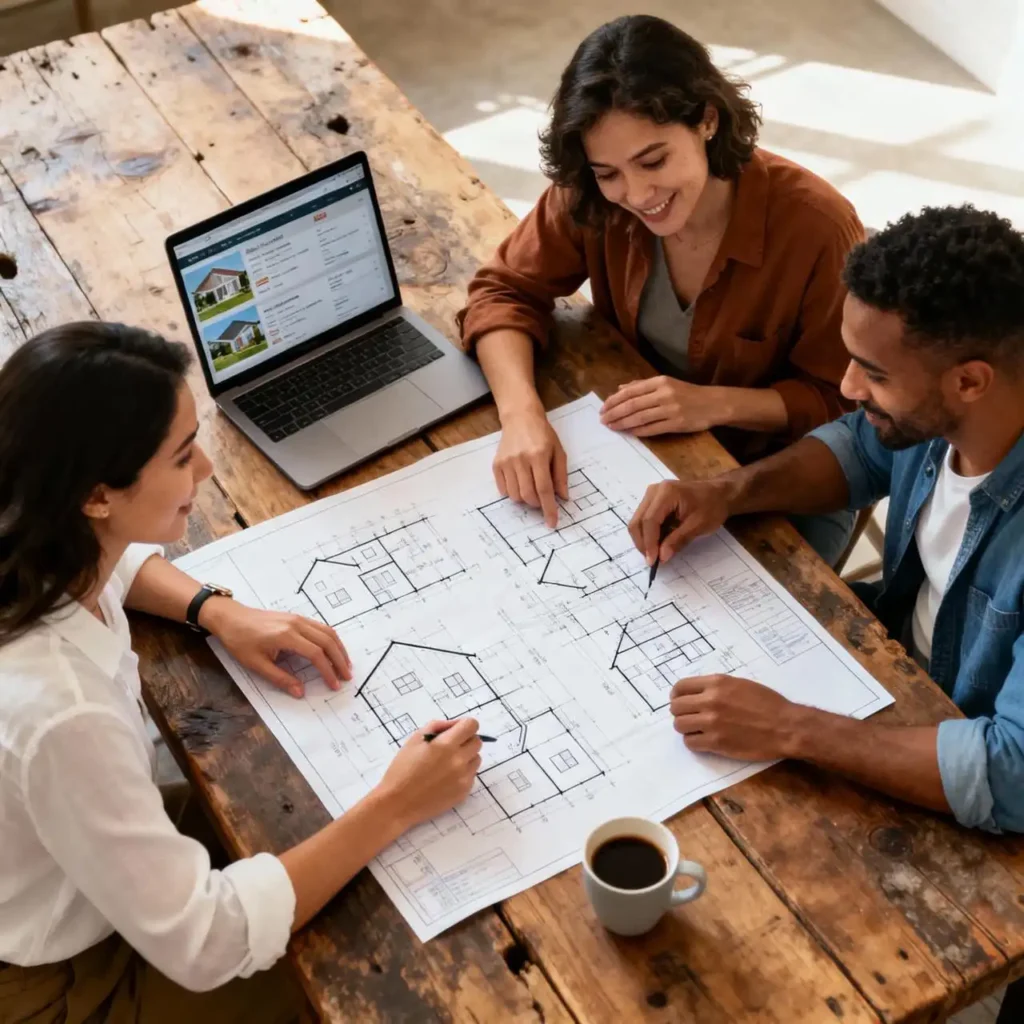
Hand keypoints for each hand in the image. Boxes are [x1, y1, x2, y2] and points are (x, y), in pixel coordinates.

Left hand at [200, 599, 351, 697]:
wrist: (230, 618)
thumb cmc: (240, 641)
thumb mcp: (256, 664)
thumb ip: (280, 678)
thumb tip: (300, 692)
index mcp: (286, 636)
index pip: (316, 654)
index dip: (327, 671)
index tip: (334, 684)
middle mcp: (296, 624)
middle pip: (327, 641)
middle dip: (339, 660)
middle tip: (346, 677)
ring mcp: (298, 618)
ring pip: (327, 631)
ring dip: (339, 648)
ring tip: (345, 665)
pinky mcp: (296, 617)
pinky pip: (321, 627)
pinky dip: (331, 639)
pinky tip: (333, 650)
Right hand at [376, 719, 482, 829]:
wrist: (397, 804)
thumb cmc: (402, 769)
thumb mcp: (415, 739)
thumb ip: (437, 726)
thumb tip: (455, 725)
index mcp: (446, 744)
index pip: (472, 725)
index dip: (464, 726)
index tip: (455, 732)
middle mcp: (459, 760)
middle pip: (477, 742)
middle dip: (466, 741)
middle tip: (449, 748)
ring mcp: (464, 778)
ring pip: (476, 759)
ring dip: (466, 757)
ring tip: (446, 764)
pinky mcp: (464, 792)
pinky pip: (472, 776)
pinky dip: (463, 774)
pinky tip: (445, 779)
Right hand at [493, 407, 568, 527]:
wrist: (520, 418)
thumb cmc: (543, 434)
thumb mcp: (558, 451)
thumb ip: (561, 475)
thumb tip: (563, 497)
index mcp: (538, 455)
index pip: (544, 489)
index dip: (549, 508)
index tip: (552, 522)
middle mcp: (520, 460)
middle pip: (528, 495)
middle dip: (538, 504)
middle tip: (543, 498)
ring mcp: (506, 462)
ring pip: (515, 495)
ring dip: (525, 499)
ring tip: (531, 486)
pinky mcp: (496, 464)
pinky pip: (504, 489)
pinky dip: (513, 492)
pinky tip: (520, 481)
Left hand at [600, 377, 724, 435]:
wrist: (714, 403)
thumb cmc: (688, 393)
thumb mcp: (666, 383)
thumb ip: (643, 386)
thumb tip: (620, 389)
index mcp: (660, 381)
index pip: (631, 391)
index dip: (614, 401)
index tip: (603, 408)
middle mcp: (664, 393)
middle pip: (632, 404)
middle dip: (614, 413)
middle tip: (603, 420)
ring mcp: (670, 409)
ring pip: (640, 417)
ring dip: (623, 423)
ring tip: (612, 427)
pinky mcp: (677, 424)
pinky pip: (652, 429)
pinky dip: (638, 431)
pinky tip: (628, 433)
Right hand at [629, 479, 730, 563]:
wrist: (719, 493)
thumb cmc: (712, 507)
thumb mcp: (698, 525)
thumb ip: (678, 540)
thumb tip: (661, 557)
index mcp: (666, 493)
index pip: (650, 520)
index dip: (649, 542)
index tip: (653, 561)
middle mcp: (654, 491)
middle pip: (638, 521)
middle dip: (643, 543)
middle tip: (653, 560)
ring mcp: (651, 495)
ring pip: (638, 521)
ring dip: (644, 540)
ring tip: (656, 553)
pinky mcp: (653, 500)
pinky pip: (644, 519)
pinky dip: (649, 534)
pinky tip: (658, 543)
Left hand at [670, 675, 799, 760]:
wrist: (785, 726)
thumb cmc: (768, 703)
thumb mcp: (740, 684)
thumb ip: (717, 687)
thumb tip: (698, 694)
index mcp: (716, 683)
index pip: (680, 687)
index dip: (677, 695)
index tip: (681, 701)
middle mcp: (710, 700)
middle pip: (676, 707)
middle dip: (680, 713)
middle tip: (690, 717)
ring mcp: (711, 722)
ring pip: (680, 725)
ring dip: (686, 728)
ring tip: (697, 730)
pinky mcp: (716, 742)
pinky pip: (690, 742)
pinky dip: (694, 742)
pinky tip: (704, 740)